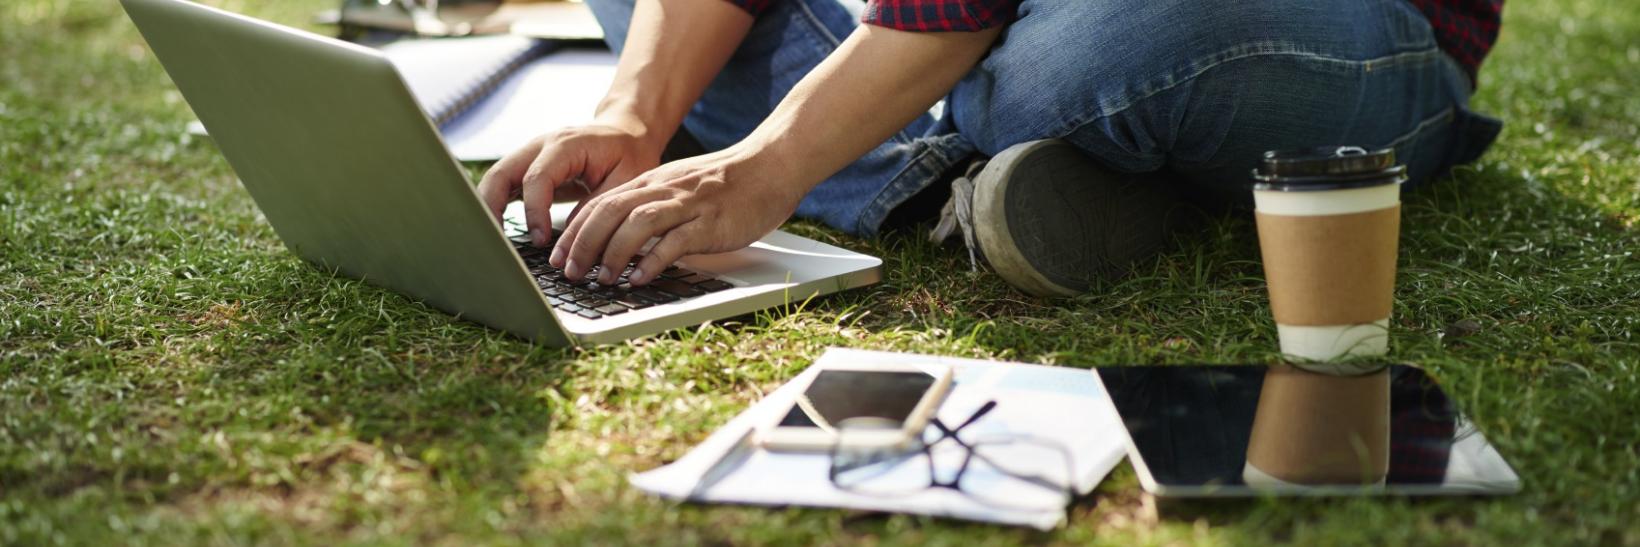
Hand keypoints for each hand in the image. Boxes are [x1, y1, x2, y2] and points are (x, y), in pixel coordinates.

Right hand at [476, 121, 663, 246]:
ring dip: (489, 210)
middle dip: (493, 208)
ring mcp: (530, 155)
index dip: (534, 211)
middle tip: (498, 243)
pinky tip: (499, 233)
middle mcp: (540, 146)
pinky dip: (496, 208)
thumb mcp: (625, 179)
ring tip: (494, 242)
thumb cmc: (629, 154)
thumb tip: (569, 239)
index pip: (536, 178)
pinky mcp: (528, 168)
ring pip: (495, 179)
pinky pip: (504, 186)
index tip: (540, 240)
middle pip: (500, 173)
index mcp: (565, 144)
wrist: (626, 133)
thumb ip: (597, 206)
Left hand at [550, 147, 802, 285]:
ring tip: (601, 279)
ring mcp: (687, 204)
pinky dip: (653, 261)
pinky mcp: (710, 222)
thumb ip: (655, 205)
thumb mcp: (681, 186)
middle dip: (583, 244)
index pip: (600, 203)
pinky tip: (640, 279)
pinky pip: (675, 241)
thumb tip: (624, 237)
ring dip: (612, 253)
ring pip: (636, 224)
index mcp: (653, 181)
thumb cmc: (730, 181)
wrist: (772, 164)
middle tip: (569, 272)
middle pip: (609, 212)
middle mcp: (664, 189)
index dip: (574, 231)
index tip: (559, 256)